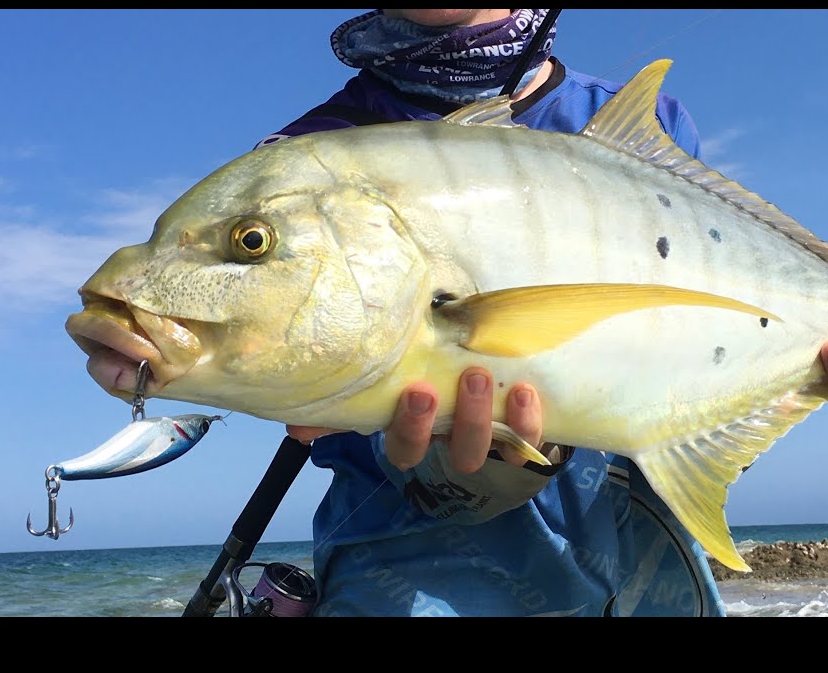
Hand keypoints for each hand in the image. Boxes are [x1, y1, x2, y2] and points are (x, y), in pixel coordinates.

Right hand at [285, 367, 543, 473]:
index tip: (413, 392)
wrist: (501, 387)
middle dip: (448, 422)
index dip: (409, 427)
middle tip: (445, 382)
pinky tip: (524, 391)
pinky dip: (528, 419)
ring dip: (483, 417)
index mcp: (421, 433)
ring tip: (480, 375)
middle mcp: (454, 444)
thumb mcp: (395, 384)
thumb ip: (352, 403)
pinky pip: (530, 440)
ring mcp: (492, 444)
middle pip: (451, 453)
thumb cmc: (438, 380)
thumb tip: (297, 425)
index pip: (406, 448)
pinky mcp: (525, 439)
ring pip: (487, 448)